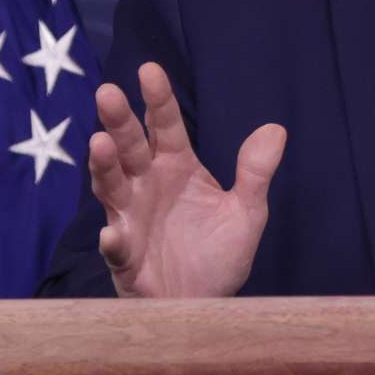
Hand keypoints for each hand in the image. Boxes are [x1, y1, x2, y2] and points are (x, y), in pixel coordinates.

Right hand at [86, 62, 286, 298]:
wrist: (205, 305)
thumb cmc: (218, 254)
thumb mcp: (247, 212)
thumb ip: (256, 173)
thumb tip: (276, 129)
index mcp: (177, 168)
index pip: (166, 127)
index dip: (158, 100)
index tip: (149, 70)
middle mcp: (147, 186)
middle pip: (130, 148)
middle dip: (118, 122)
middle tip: (108, 92)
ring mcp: (130, 219)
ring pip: (111, 188)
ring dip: (103, 168)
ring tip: (99, 145)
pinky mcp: (125, 259)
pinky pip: (117, 248)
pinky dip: (113, 242)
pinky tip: (112, 235)